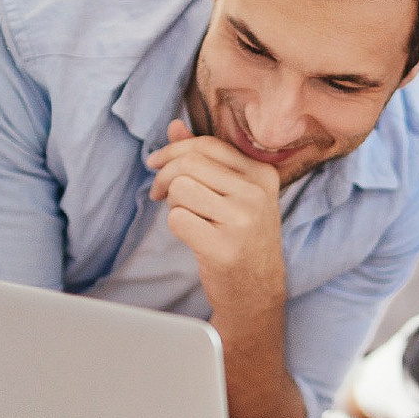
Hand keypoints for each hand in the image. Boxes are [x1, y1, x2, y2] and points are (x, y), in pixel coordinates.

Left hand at [147, 120, 285, 319]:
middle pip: (189, 163)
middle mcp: (256, 194)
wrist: (258, 291)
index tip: (156, 164)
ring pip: (180, 189)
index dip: (173, 150)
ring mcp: (242, 221)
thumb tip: (175, 126)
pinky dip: (176, 226)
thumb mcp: (235, 195)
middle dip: (165, 176)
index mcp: (263, 174)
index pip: (208, 146)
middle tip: (160, 194)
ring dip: (173, 204)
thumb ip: (207, 159)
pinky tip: (194, 237)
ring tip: (189, 218)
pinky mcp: (224, 247)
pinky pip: (177, 219)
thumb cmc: (242, 238)